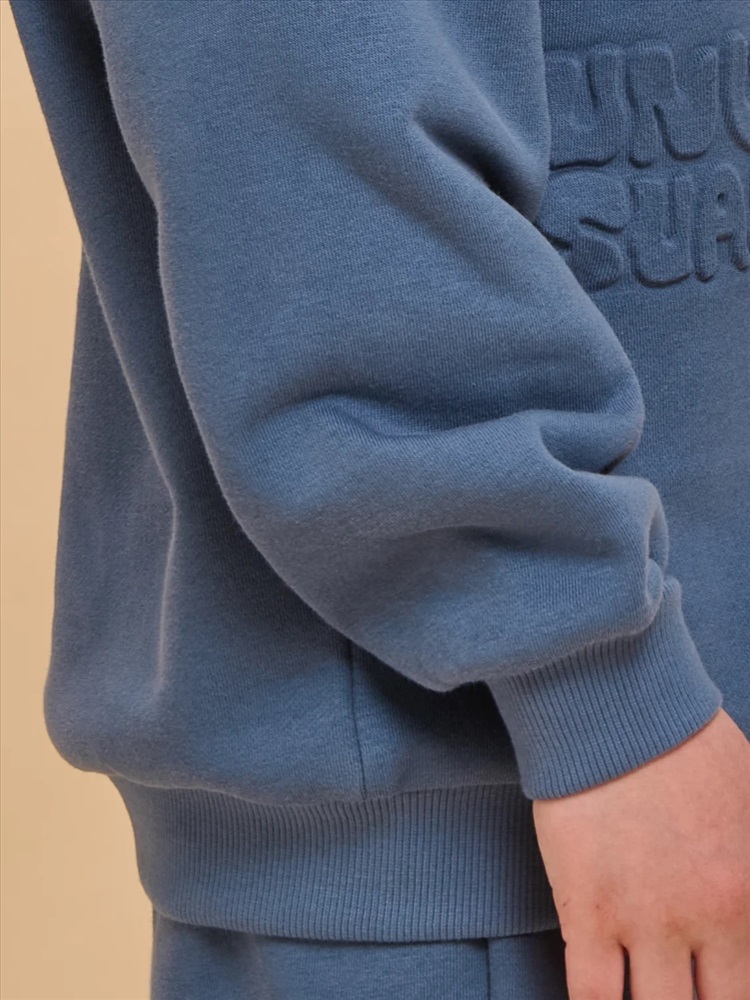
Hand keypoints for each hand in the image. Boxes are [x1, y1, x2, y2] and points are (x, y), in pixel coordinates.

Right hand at [532, 707, 749, 999]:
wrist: (615, 704)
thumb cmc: (686, 741)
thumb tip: (745, 900)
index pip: (747, 990)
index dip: (730, 992)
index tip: (710, 984)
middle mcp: (706, 920)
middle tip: (676, 988)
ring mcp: (644, 920)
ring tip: (640, 991)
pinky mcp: (587, 910)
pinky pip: (593, 996)